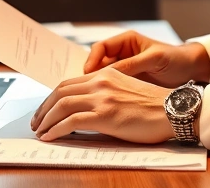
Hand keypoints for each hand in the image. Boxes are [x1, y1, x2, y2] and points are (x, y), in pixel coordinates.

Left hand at [30, 67, 173, 142]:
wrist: (172, 110)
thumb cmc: (154, 106)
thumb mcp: (125, 90)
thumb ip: (105, 93)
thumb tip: (85, 108)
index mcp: (106, 74)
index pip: (69, 83)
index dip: (52, 97)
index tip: (45, 109)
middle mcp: (101, 82)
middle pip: (60, 92)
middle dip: (44, 108)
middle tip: (37, 122)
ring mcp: (102, 98)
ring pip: (61, 105)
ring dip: (46, 120)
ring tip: (40, 131)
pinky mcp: (104, 115)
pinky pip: (71, 121)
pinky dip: (56, 129)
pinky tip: (50, 136)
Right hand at [83, 31, 209, 87]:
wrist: (193, 71)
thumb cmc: (176, 59)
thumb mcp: (154, 59)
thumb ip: (132, 64)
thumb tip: (107, 73)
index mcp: (127, 42)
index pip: (100, 48)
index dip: (91, 60)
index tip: (88, 73)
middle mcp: (123, 54)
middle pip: (97, 63)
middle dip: (89, 76)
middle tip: (85, 89)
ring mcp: (125, 69)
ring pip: (102, 77)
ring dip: (95, 86)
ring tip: (91, 98)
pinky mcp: (128, 83)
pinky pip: (112, 87)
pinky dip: (106, 94)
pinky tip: (103, 103)